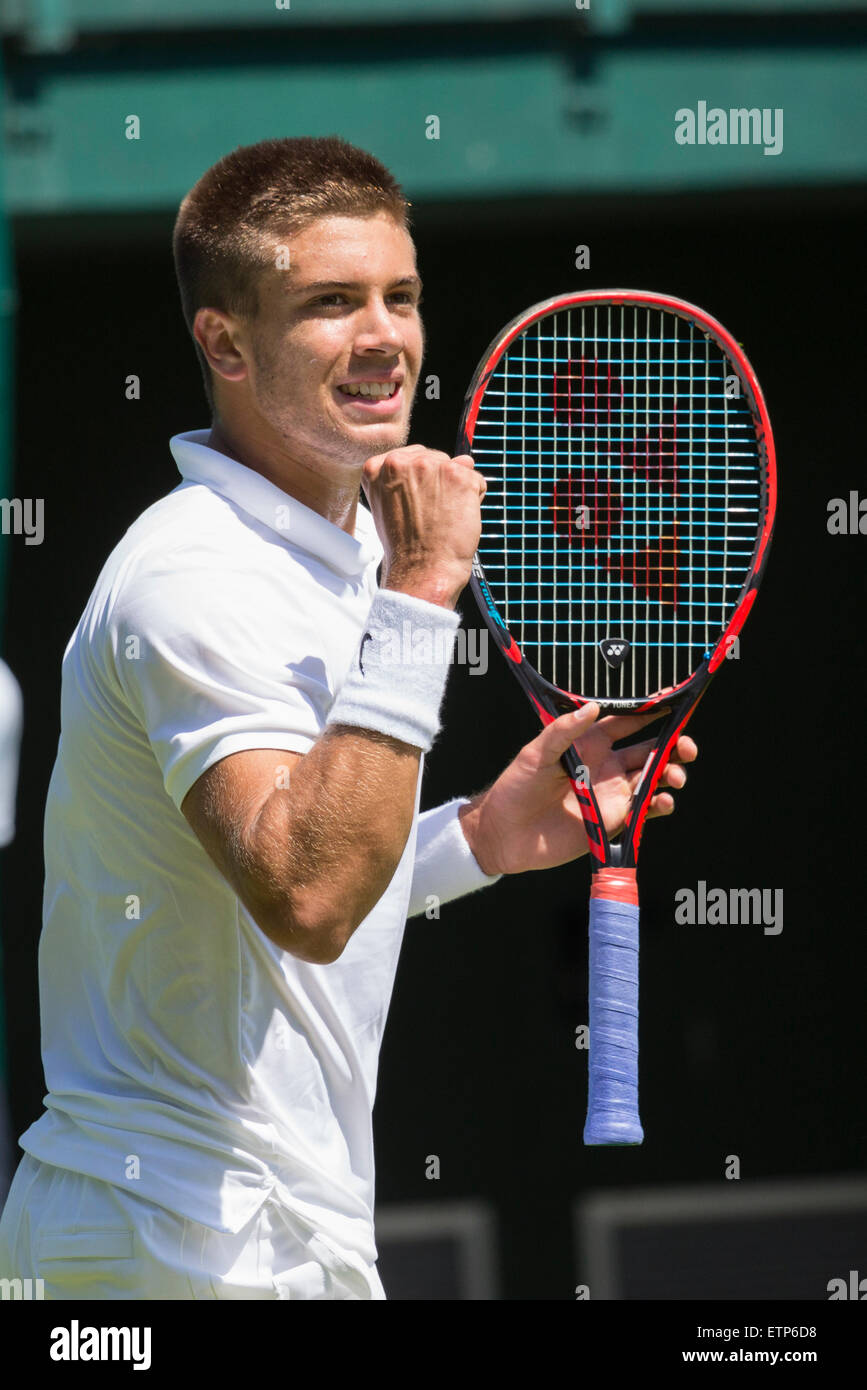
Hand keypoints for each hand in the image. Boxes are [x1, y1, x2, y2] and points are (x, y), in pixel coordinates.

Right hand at [363, 445, 484, 608]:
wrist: (422, 569)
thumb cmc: (406, 547)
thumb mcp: (386, 505)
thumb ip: (405, 479)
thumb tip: (449, 461)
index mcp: (378, 467)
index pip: (412, 456)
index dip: (420, 481)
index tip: (416, 502)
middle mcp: (402, 461)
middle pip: (435, 458)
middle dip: (439, 482)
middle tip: (430, 513)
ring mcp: (431, 466)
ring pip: (457, 467)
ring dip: (457, 489)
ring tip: (443, 515)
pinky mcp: (458, 476)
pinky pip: (477, 479)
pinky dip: (474, 498)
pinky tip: (458, 517)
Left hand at [458, 702, 697, 875]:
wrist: (506, 834)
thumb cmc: (516, 788)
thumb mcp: (536, 753)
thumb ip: (564, 731)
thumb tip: (593, 706)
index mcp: (590, 744)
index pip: (626, 723)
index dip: (650, 713)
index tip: (672, 703)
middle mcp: (607, 766)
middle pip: (650, 750)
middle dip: (673, 745)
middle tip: (686, 746)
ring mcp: (613, 793)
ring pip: (654, 779)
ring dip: (671, 774)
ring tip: (675, 776)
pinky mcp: (615, 821)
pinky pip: (646, 810)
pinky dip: (660, 805)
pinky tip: (662, 802)